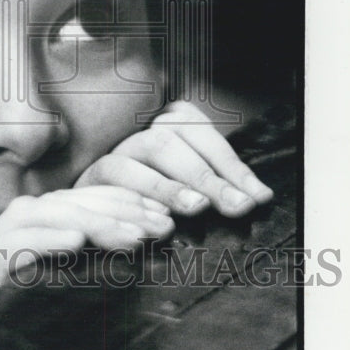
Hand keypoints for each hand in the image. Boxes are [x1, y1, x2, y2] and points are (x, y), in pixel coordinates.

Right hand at [0, 184, 173, 317]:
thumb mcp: (72, 305)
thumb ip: (92, 270)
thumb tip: (144, 240)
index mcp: (22, 242)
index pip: (69, 205)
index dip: (114, 203)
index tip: (157, 215)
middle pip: (55, 204)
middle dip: (112, 210)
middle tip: (155, 225)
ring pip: (33, 215)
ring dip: (88, 221)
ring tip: (130, 237)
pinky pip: (10, 247)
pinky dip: (46, 239)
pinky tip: (77, 240)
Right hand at [75, 100, 273, 217]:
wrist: (93, 213)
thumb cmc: (152, 200)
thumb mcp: (188, 184)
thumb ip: (219, 182)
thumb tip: (260, 195)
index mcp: (165, 125)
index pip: (201, 135)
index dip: (231, 165)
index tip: (257, 196)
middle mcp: (136, 136)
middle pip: (168, 143)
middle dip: (205, 176)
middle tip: (236, 205)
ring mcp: (110, 157)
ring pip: (134, 161)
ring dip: (166, 186)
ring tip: (197, 207)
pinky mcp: (89, 182)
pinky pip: (104, 185)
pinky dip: (132, 201)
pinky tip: (153, 224)